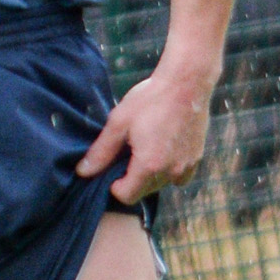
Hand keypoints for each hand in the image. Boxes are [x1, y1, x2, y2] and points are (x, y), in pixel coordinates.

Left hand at [76, 60, 216, 203]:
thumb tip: (82, 172)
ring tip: (147, 144)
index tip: (114, 166)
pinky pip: (178, 177)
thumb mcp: (118, 123)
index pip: (126, 196)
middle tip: (130, 150)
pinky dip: (169, 169)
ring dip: (151, 174)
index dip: (115, 185)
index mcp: (149, 166)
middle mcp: (171, 173)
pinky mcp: (197, 160)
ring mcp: (186, 167)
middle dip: (132, 178)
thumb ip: (100, 152)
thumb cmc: (150, 99)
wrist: (187, 83)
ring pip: (161, 184)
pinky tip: (164, 148)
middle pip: (143, 191)